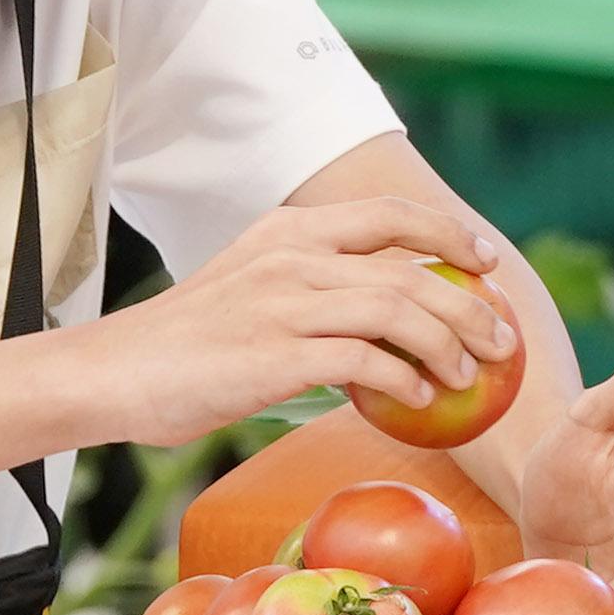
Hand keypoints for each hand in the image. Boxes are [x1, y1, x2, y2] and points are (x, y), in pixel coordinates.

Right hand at [72, 196, 519, 446]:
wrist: (111, 374)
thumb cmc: (185, 344)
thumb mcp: (251, 286)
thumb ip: (311, 285)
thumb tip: (382, 318)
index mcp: (289, 230)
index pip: (389, 215)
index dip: (449, 233)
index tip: (487, 261)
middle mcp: (292, 256)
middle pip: (411, 270)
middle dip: (471, 306)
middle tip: (503, 340)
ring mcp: (283, 303)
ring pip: (398, 311)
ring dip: (449, 346)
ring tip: (471, 377)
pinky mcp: (275, 356)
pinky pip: (366, 363)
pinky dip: (404, 380)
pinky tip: (420, 399)